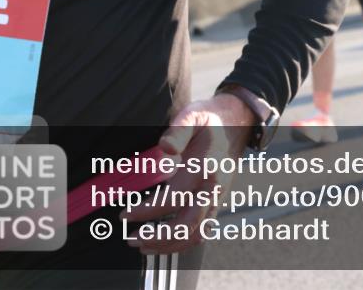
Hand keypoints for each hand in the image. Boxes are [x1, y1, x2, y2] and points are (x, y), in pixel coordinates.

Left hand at [124, 94, 255, 253]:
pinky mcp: (216, 202)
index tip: (125, 214)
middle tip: (132, 238)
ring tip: (144, 246)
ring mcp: (217, 198)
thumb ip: (178, 131)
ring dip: (170, 245)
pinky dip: (184, 243)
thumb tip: (165, 148)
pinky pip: (203, 231)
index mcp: (205, 168)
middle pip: (187, 225)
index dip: (147, 211)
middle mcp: (214, 188)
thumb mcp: (192, 116)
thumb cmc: (209, 120)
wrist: (237, 123)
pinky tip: (165, 243)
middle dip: (158, 237)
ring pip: (197, 234)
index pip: (173, 198)